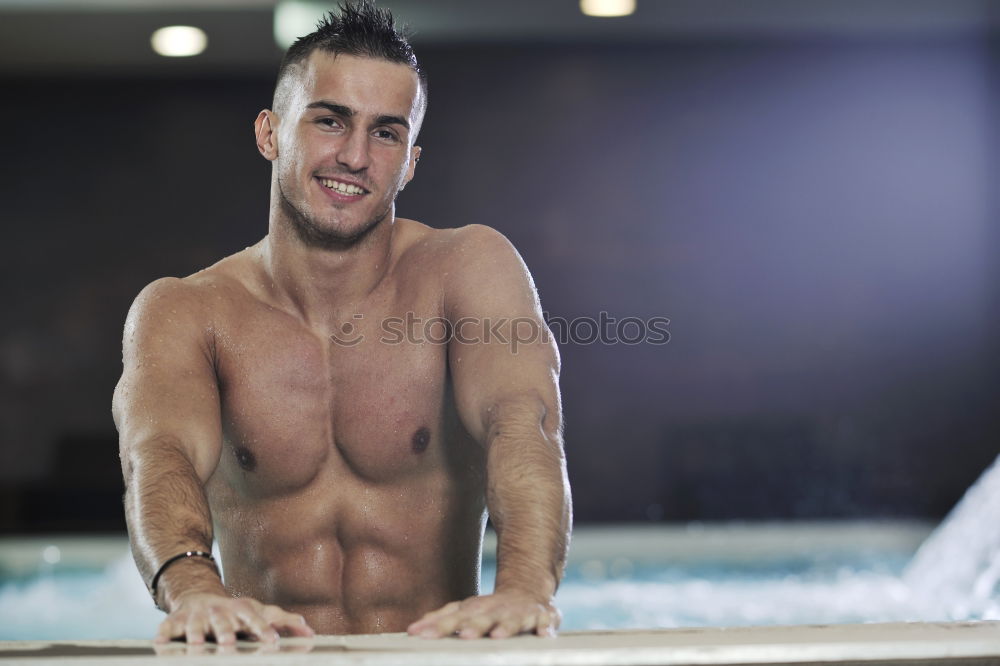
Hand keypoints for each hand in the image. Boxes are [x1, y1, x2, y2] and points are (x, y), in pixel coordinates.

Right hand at [154, 592, 315, 644]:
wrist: (199, 596)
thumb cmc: (236, 612)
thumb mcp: (260, 612)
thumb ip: (284, 622)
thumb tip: (311, 633)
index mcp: (241, 610)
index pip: (255, 618)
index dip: (263, 630)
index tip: (273, 642)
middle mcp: (219, 611)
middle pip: (223, 622)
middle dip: (226, 633)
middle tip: (230, 645)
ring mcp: (197, 616)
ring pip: (195, 626)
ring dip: (196, 636)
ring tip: (197, 648)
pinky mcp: (176, 621)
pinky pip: (168, 627)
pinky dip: (163, 633)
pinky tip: (159, 642)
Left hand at [406, 591, 560, 638]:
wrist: (528, 589)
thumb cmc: (491, 607)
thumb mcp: (466, 610)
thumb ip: (442, 619)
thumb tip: (412, 629)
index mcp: (475, 608)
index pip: (453, 616)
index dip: (437, 625)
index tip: (418, 633)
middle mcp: (495, 609)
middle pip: (481, 617)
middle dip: (473, 625)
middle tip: (463, 634)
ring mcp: (519, 613)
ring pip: (511, 620)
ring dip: (505, 627)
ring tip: (498, 635)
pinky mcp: (542, 617)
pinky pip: (546, 623)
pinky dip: (546, 628)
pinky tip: (544, 636)